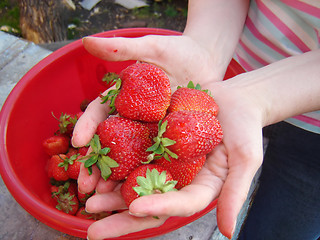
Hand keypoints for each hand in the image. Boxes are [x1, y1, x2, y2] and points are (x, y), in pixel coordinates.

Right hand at [72, 34, 226, 191]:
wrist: (206, 60)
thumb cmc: (178, 51)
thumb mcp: (152, 47)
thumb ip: (123, 48)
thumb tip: (87, 40)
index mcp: (123, 96)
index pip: (100, 113)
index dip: (88, 126)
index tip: (78, 142)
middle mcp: (134, 116)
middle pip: (111, 142)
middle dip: (96, 164)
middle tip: (85, 185)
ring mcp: (151, 130)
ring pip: (130, 156)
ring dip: (116, 178)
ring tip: (104, 198)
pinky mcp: (171, 139)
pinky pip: (157, 158)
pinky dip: (146, 175)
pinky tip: (139, 194)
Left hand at [72, 36, 263, 239]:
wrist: (235, 100)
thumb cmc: (245, 129)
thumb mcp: (246, 159)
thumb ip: (236, 192)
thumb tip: (228, 233)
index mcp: (198, 187)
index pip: (177, 204)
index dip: (158, 207)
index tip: (136, 209)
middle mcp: (177, 178)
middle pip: (149, 201)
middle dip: (121, 216)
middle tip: (93, 229)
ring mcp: (164, 159)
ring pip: (134, 180)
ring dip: (110, 190)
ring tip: (87, 197)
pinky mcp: (155, 139)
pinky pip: (133, 150)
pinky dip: (115, 159)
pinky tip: (95, 163)